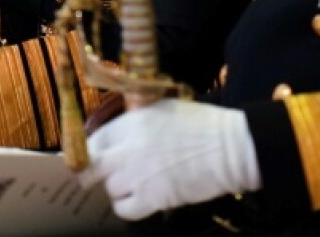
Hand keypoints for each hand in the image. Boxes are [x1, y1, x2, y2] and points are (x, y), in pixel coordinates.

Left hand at [79, 99, 260, 219]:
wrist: (230, 149)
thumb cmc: (204, 126)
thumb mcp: (165, 110)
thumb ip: (138, 122)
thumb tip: (120, 134)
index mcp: (133, 122)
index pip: (95, 139)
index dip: (91, 149)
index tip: (92, 156)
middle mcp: (129, 148)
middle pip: (92, 167)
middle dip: (89, 174)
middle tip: (90, 179)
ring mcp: (139, 174)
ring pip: (110, 189)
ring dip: (119, 189)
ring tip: (136, 184)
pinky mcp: (152, 198)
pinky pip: (124, 209)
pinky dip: (129, 207)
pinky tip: (141, 200)